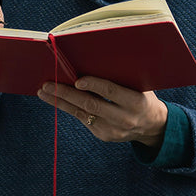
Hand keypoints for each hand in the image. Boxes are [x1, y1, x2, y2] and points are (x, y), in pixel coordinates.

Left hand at [37, 78, 168, 145]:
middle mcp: (124, 118)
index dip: (94, 85)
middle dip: (66, 94)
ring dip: (60, 102)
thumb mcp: (141, 85)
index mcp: (136, 102)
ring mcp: (112, 130)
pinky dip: (69, 108)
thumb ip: (122, 77)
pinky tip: (57, 100)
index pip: (112, 92)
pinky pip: (83, 119)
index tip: (77, 79)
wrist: (152, 125)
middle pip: (91, 105)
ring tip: (43, 92)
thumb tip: (94, 59)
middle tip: (47, 84)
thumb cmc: (143, 96)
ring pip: (82, 114)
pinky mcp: (103, 136)